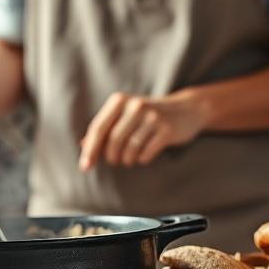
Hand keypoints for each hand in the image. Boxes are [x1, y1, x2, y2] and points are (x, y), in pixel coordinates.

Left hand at [78, 91, 208, 170]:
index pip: (98, 128)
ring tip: (129, 159)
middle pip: (113, 141)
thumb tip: (82, 145)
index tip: (85, 167)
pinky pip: (146, 153)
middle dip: (111, 157)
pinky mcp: (167, 130)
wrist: (186, 110)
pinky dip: (141, 159)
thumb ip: (105, 128)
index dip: (90, 150)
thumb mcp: (125, 115)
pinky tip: (144, 156)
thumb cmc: (148, 116)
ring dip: (127, 160)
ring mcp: (152, 117)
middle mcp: (135, 105)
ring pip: (129, 149)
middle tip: (115, 161)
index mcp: (120, 100)